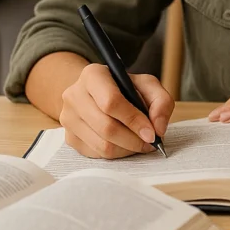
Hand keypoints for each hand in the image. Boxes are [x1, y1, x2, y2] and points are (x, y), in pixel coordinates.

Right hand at [59, 63, 174, 158]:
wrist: (98, 94)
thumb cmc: (125, 88)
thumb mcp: (148, 85)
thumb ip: (161, 102)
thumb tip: (158, 128)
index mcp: (93, 75)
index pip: (111, 102)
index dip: (134, 120)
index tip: (152, 133)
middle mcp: (74, 95)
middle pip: (106, 127)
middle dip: (133, 139)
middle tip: (150, 142)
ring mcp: (68, 118)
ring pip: (102, 145)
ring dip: (127, 149)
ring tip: (141, 143)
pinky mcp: (69, 137)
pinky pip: (96, 154)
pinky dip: (117, 153)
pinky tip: (126, 144)